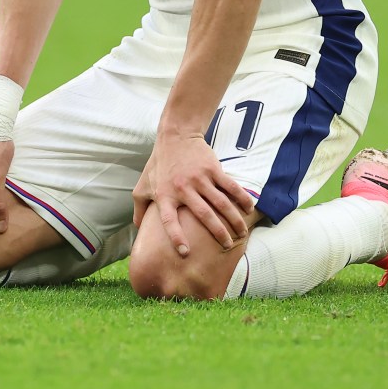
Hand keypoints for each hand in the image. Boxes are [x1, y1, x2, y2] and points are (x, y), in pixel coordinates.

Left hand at [132, 132, 253, 256]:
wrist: (176, 136)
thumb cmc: (158, 164)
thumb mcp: (142, 186)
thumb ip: (139, 210)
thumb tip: (139, 232)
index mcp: (165, 195)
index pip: (169, 221)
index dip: (176, 237)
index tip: (186, 252)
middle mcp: (183, 188)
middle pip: (203, 215)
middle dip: (218, 233)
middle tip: (227, 245)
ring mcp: (199, 178)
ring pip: (220, 203)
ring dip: (233, 219)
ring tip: (241, 233)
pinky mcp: (212, 169)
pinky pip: (230, 186)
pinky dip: (241, 198)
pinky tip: (249, 209)